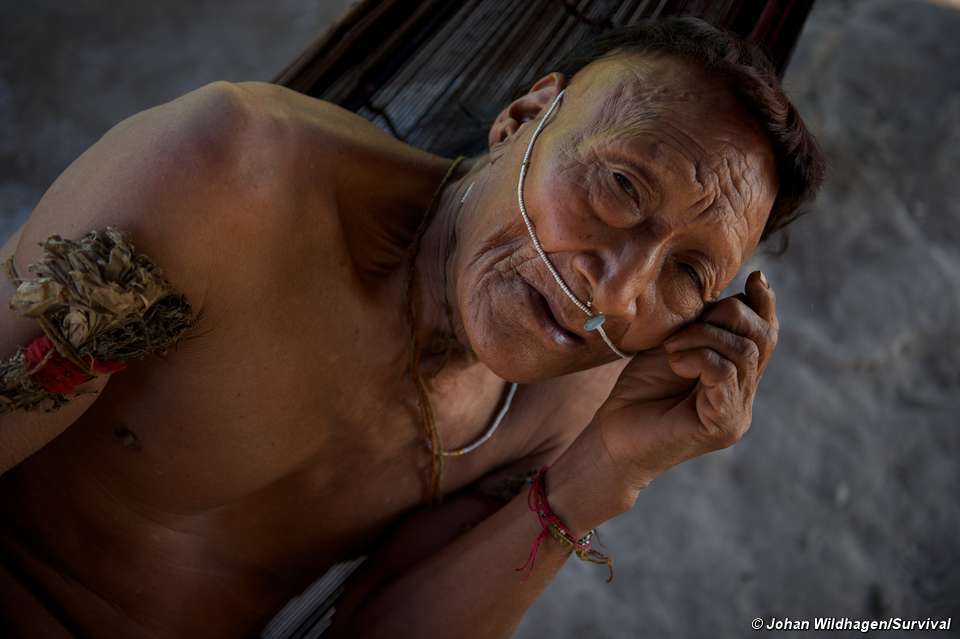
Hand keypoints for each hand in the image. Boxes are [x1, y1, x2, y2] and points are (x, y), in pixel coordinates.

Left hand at [574, 271, 778, 503]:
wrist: (612, 437)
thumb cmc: (638, 392)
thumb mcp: (674, 345)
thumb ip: (704, 325)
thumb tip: (738, 291)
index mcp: (737, 376)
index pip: (766, 335)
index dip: (765, 305)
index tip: (755, 278)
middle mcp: (744, 396)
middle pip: (762, 338)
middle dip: (727, 315)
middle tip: (684, 328)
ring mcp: (737, 413)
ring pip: (744, 352)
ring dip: (704, 336)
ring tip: (672, 348)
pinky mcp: (723, 425)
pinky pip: (725, 373)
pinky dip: (699, 357)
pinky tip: (675, 362)